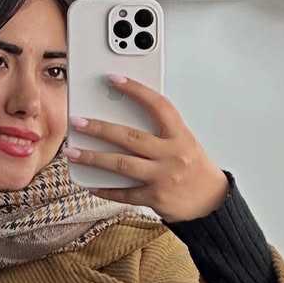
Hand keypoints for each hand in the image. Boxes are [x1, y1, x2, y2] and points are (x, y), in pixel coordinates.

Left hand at [66, 76, 230, 222]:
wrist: (211, 202)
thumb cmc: (194, 168)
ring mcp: (163, 178)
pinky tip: (91, 184)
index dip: (137, 90)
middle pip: (130, 137)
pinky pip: (125, 194)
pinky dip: (106, 189)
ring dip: (94, 158)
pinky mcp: (155, 198)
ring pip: (122, 165)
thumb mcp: (184, 143)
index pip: (159, 106)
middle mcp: (172, 155)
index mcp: (180, 136)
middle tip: (78, 121)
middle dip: (100, 128)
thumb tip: (125, 116)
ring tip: (72, 152)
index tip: (114, 79)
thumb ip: (161, 131)